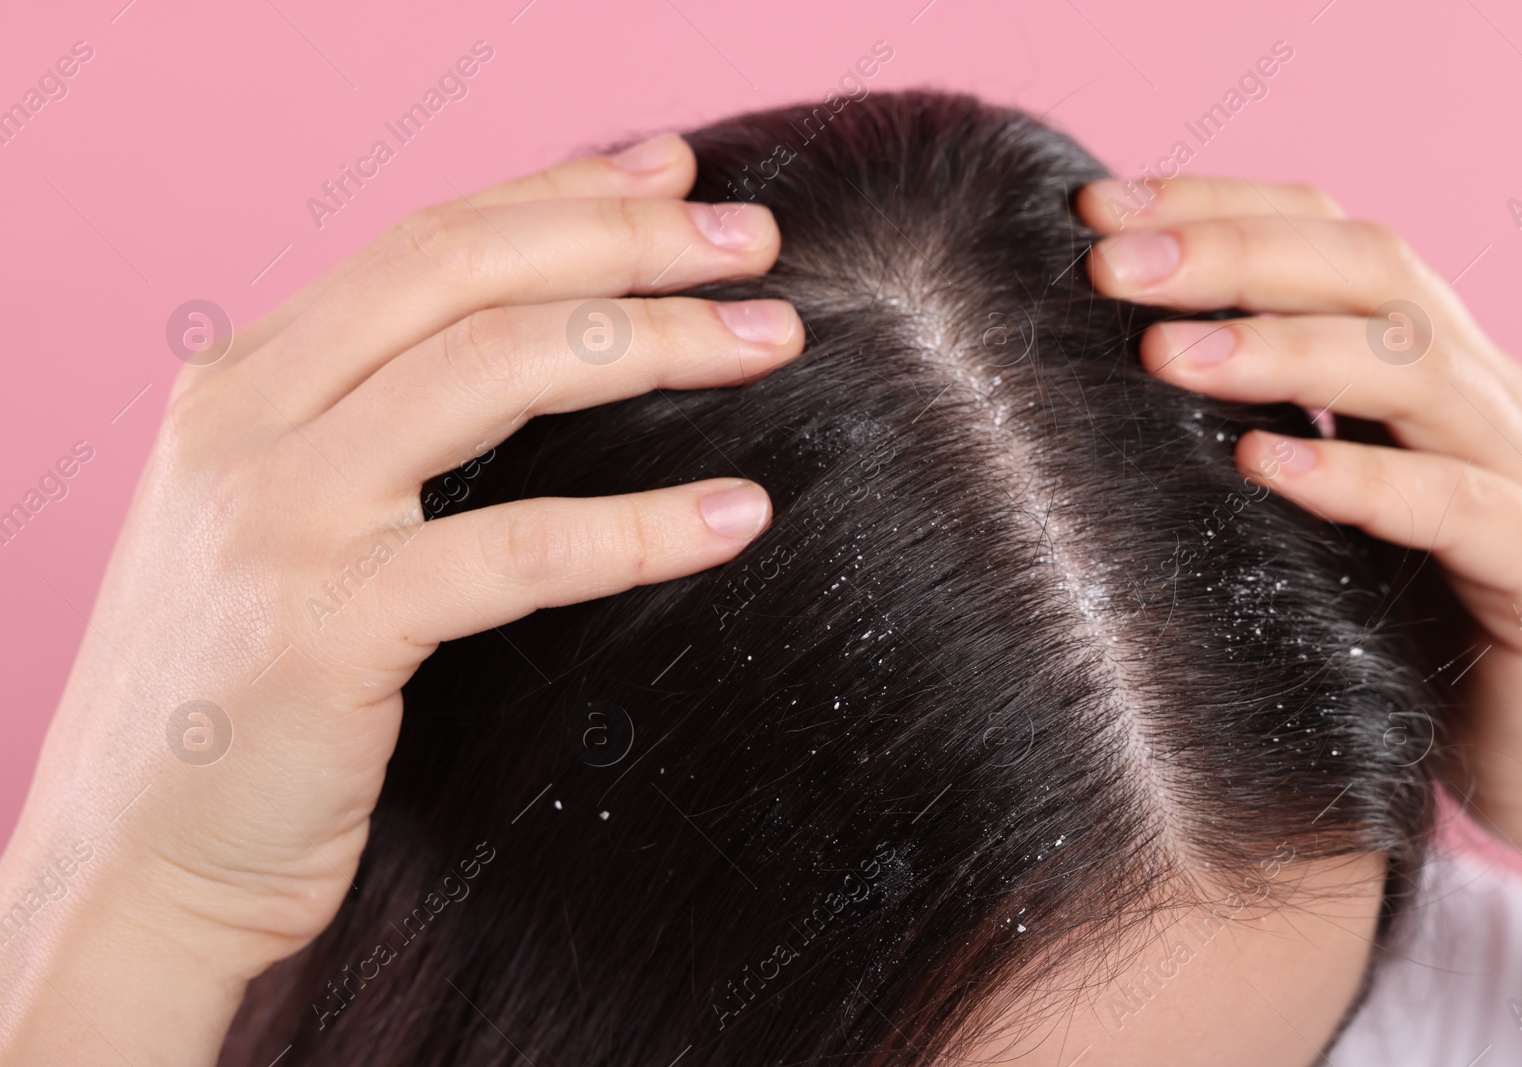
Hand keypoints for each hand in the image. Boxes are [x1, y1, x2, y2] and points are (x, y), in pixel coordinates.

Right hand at [0, 133, 801, 1062]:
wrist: (132, 868)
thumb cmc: (238, 702)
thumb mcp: (283, 524)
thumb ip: (372, 427)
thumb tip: (533, 347)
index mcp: (243, 381)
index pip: (426, 240)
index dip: (561, 192)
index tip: (675, 176)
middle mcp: (247, 420)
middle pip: (467, 272)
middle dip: (626, 240)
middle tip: (755, 240)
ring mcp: (277, 518)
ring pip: (492, 370)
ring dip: (653, 342)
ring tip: (770, 342)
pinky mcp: (322, 629)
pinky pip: (517, 549)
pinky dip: (641, 525)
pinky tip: (737, 515)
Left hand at [1077, 176, 1521, 883]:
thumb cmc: (1404, 618)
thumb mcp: (1309, 503)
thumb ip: (1246, 426)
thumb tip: (1103, 371)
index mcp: (1420, 357)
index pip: (1322, 233)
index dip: (1213, 204)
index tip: (1092, 206)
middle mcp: (1479, 391)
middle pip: (1370, 269)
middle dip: (1231, 252)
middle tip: (1108, 264)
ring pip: (1416, 368)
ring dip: (1283, 348)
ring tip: (1165, 353)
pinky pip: (1460, 507)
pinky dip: (1363, 477)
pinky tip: (1267, 466)